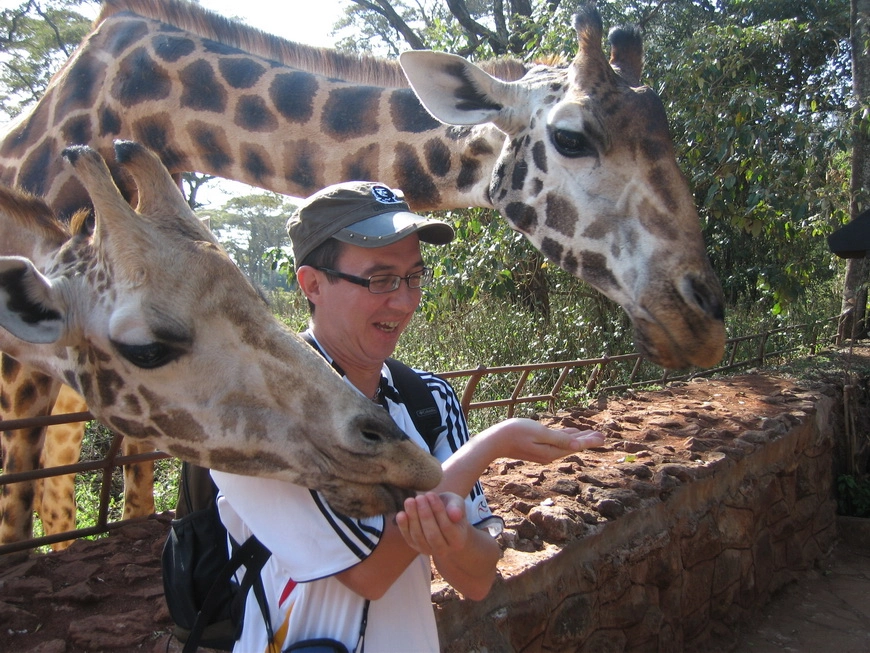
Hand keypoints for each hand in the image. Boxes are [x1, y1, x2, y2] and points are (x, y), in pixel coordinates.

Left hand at [395, 492, 468, 556]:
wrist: (442, 519)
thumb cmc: (450, 508)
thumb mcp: (457, 503)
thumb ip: (457, 507)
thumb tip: (455, 514)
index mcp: (458, 541)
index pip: (447, 527)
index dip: (438, 511)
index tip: (431, 494)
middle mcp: (443, 550)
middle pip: (432, 535)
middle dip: (425, 515)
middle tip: (420, 497)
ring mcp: (427, 550)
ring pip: (419, 536)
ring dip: (413, 518)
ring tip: (410, 501)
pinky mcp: (414, 546)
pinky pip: (408, 538)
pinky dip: (403, 526)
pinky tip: (401, 514)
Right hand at [480, 418, 603, 463]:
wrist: (494, 441)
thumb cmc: (515, 433)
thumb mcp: (539, 433)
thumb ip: (559, 438)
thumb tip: (577, 446)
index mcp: (552, 451)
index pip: (575, 445)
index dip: (590, 440)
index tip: (603, 437)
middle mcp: (549, 455)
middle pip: (572, 446)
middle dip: (587, 440)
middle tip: (603, 436)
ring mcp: (542, 453)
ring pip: (565, 444)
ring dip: (578, 439)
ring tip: (591, 434)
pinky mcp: (536, 449)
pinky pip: (556, 443)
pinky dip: (566, 438)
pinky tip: (570, 433)